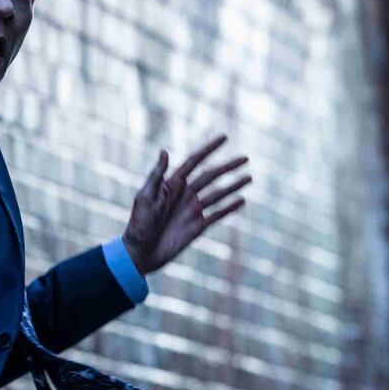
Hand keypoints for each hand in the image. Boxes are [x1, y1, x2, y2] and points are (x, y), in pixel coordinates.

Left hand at [122, 133, 250, 275]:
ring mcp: (193, 210)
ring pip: (218, 194)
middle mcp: (185, 194)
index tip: (224, 137)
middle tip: (246, 158)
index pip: (194, 161)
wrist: (141, 252)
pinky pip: (217, 214)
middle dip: (228, 167)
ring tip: (249, 177)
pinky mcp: (198, 226)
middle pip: (211, 176)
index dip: (209, 149)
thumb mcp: (145, 197)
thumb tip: (164, 151)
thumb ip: (157, 176)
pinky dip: (230, 208)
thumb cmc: (138, 224)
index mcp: (172, 184)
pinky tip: (242, 200)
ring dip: (233, 185)